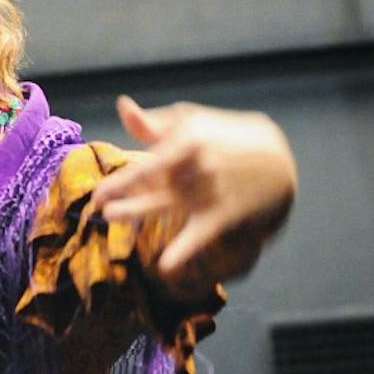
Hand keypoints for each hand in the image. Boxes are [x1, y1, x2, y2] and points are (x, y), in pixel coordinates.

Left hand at [91, 95, 296, 284]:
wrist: (276, 158)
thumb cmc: (225, 136)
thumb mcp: (194, 123)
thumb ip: (155, 124)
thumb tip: (123, 107)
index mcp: (188, 140)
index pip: (149, 163)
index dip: (122, 180)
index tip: (97, 194)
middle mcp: (197, 166)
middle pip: (155, 183)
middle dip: (125, 193)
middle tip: (99, 206)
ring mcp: (210, 190)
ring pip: (168, 205)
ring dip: (138, 211)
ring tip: (112, 216)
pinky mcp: (223, 213)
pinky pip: (200, 234)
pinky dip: (185, 250)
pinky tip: (165, 266)